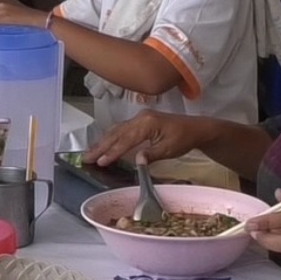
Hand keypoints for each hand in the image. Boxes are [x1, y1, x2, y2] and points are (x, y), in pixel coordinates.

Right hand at [86, 111, 211, 166]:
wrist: (195, 128)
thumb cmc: (184, 139)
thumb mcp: (169, 149)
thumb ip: (151, 154)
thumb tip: (136, 161)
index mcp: (147, 123)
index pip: (125, 140)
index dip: (112, 152)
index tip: (100, 161)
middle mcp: (140, 118)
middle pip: (116, 133)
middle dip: (100, 146)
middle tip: (85, 158)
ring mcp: (139, 118)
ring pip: (116, 130)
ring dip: (102, 142)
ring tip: (89, 153)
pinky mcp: (140, 121)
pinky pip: (121, 129)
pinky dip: (110, 137)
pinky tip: (103, 144)